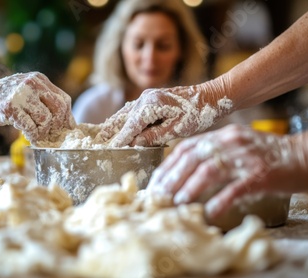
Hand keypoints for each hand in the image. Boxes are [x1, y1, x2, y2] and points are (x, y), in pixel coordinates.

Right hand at [0, 72, 75, 142]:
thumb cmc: (8, 100)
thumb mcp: (30, 94)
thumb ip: (48, 103)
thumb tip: (71, 124)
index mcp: (39, 78)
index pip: (63, 99)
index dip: (67, 116)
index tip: (66, 127)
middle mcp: (32, 83)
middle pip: (59, 108)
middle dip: (57, 125)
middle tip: (51, 133)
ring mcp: (22, 94)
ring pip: (46, 119)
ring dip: (43, 132)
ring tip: (36, 134)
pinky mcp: (11, 107)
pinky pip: (31, 127)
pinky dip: (33, 136)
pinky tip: (29, 136)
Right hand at [95, 83, 231, 146]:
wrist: (212, 97)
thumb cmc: (199, 114)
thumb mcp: (178, 129)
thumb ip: (155, 136)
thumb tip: (135, 142)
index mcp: (151, 105)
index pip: (130, 126)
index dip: (119, 139)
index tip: (108, 150)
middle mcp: (145, 98)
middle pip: (122, 117)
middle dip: (110, 131)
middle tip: (96, 144)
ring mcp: (147, 96)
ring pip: (125, 112)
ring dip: (114, 124)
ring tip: (102, 136)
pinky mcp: (152, 98)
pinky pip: (132, 109)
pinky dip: (123, 118)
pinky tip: (118, 124)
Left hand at [147, 124, 307, 218]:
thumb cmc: (270, 155)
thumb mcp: (239, 145)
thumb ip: (215, 153)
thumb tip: (187, 171)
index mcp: (223, 135)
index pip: (186, 148)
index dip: (168, 165)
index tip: (156, 182)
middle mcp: (231, 142)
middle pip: (192, 158)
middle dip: (172, 178)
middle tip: (160, 196)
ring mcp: (246, 157)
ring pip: (209, 171)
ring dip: (190, 188)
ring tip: (178, 203)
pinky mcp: (260, 174)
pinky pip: (235, 188)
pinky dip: (219, 201)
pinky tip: (210, 212)